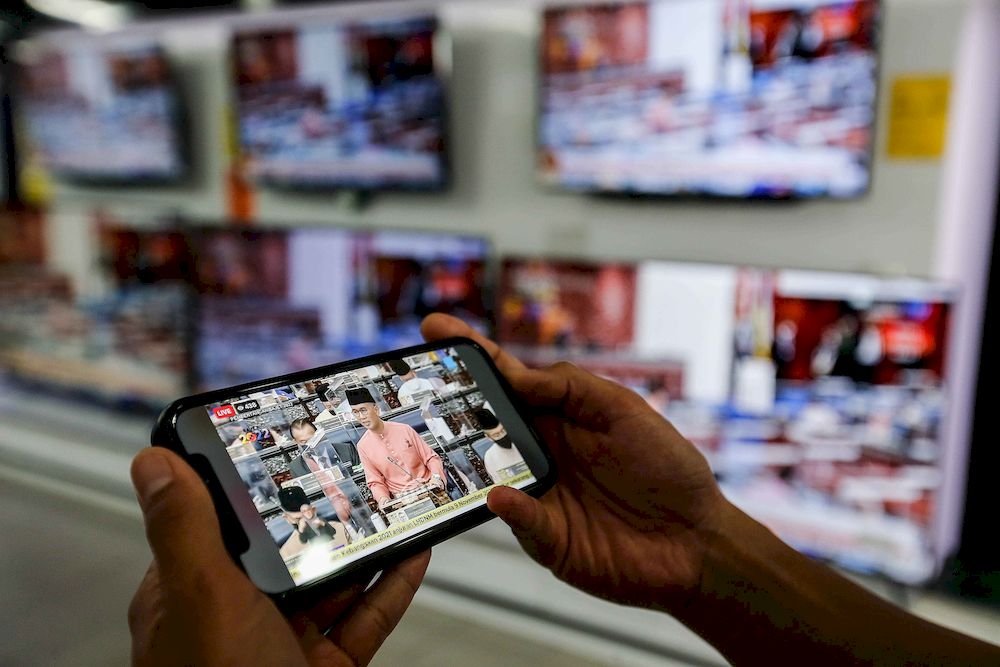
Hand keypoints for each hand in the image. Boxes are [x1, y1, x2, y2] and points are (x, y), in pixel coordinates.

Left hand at [129, 448, 428, 665]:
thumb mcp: (204, 600)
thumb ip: (188, 531)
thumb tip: (155, 461)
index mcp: (190, 598)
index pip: (217, 525)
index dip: (251, 486)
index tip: (286, 448)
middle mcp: (235, 620)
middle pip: (286, 552)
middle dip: (326, 514)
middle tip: (360, 470)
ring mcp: (283, 647)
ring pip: (332, 584)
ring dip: (366, 545)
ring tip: (395, 503)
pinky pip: (365, 620)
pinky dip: (391, 588)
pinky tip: (411, 557)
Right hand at [421, 314, 727, 612]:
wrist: (698, 542)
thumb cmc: (669, 470)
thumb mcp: (625, 411)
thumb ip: (571, 388)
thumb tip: (515, 374)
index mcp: (560, 416)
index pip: (508, 379)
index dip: (473, 354)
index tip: (435, 328)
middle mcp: (542, 452)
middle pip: (484, 424)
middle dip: (448, 405)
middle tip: (416, 388)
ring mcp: (540, 495)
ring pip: (488, 473)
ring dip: (465, 457)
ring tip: (438, 437)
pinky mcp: (547, 537)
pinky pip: (519, 520)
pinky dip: (509, 507)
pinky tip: (501, 495)